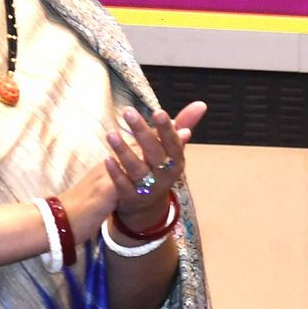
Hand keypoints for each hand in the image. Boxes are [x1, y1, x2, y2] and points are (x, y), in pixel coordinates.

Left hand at [104, 101, 204, 235]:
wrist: (148, 205)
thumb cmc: (160, 167)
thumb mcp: (172, 148)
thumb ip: (184, 124)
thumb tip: (201, 104)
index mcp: (176, 161)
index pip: (173, 143)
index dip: (167, 129)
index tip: (158, 111)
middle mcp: (164, 175)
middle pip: (154, 153)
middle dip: (142, 133)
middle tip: (128, 112)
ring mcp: (148, 188)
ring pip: (137, 169)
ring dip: (123, 151)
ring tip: (110, 133)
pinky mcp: (131, 197)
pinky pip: (123, 184)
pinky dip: (115, 172)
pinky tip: (106, 158)